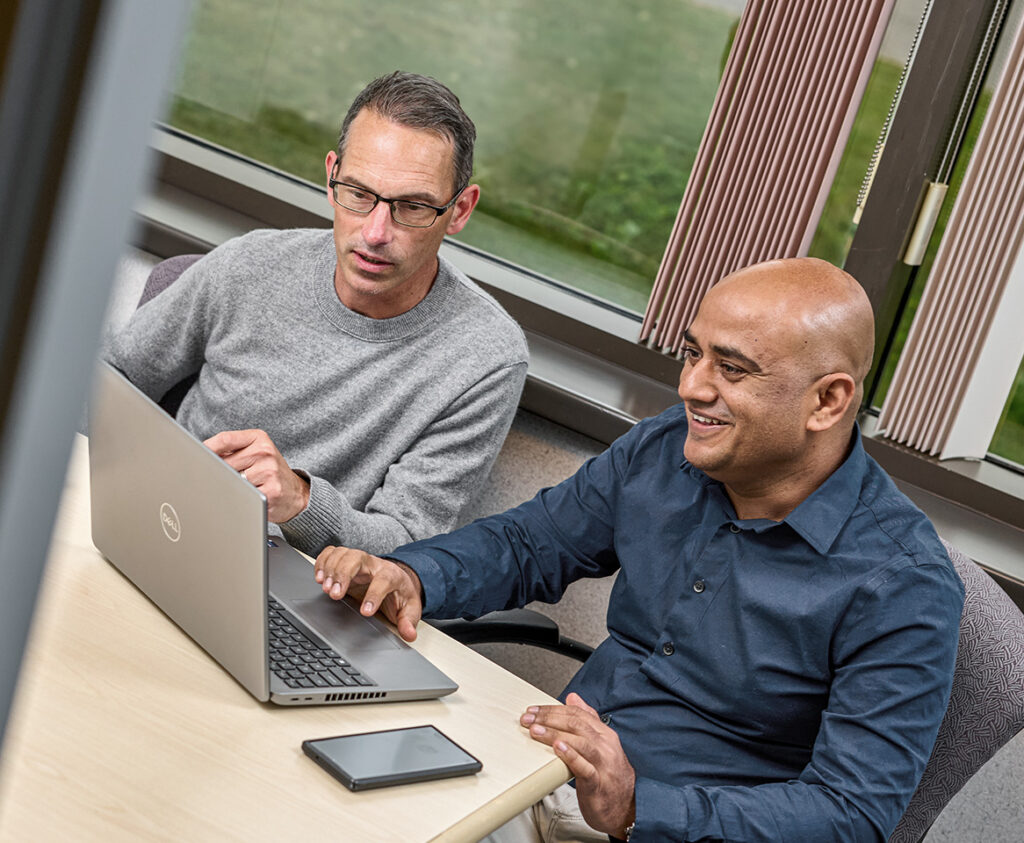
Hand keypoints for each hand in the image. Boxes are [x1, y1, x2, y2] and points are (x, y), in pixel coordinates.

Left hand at [204, 429, 309, 522]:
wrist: (296, 494)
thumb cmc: (268, 473)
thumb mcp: (255, 453)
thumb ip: (231, 451)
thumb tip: (199, 457)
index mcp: (259, 438)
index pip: (224, 439)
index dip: (205, 449)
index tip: (193, 456)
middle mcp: (265, 451)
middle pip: (224, 462)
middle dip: (217, 474)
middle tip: (217, 480)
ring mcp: (269, 471)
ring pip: (231, 481)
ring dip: (230, 488)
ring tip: (243, 489)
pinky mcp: (271, 491)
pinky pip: (244, 496)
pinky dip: (241, 500)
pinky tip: (250, 499)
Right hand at [314, 546, 422, 641]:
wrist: (396, 580)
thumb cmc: (400, 594)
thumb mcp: (410, 608)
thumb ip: (409, 621)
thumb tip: (409, 634)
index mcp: (392, 575)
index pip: (384, 580)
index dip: (374, 595)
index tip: (365, 612)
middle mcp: (374, 564)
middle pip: (357, 558)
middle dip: (344, 574)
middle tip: (334, 595)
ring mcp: (359, 561)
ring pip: (343, 553)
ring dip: (331, 569)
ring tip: (325, 588)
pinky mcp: (346, 561)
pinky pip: (332, 552)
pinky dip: (322, 562)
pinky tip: (319, 577)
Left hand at [521, 693, 635, 836]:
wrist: (627, 807)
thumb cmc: (609, 776)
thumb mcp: (600, 744)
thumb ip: (587, 720)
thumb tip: (572, 697)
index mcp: (605, 734)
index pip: (577, 714)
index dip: (553, 710)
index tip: (534, 710)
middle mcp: (606, 746)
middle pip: (576, 724)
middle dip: (549, 719)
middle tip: (528, 719)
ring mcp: (603, 764)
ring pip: (579, 742)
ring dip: (554, 734)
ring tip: (536, 731)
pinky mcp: (598, 784)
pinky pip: (585, 767)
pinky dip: (571, 756)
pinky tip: (558, 748)